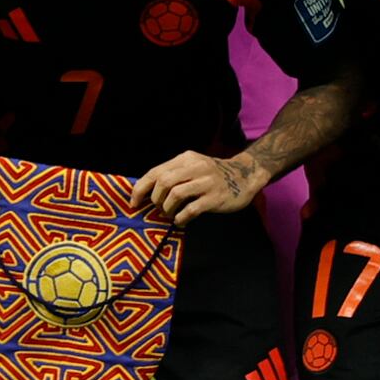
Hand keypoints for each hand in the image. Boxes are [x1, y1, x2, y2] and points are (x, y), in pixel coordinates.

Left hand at [130, 148, 262, 223]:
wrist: (245, 176)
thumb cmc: (213, 175)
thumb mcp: (193, 166)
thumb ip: (173, 175)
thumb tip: (146, 192)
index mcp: (186, 158)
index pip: (156, 172)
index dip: (141, 188)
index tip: (134, 203)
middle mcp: (196, 167)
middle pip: (164, 182)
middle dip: (155, 200)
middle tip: (159, 209)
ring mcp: (207, 182)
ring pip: (176, 195)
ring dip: (168, 209)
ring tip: (171, 214)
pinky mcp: (215, 198)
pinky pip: (191, 209)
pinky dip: (181, 218)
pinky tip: (181, 221)